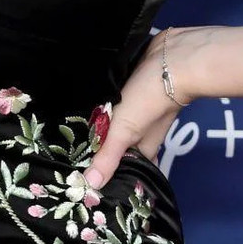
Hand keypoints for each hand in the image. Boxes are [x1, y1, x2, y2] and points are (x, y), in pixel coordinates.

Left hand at [84, 28, 181, 188]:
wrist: (173, 58)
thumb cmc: (151, 99)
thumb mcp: (125, 131)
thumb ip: (108, 156)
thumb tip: (90, 185)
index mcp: (143, 148)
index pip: (126, 168)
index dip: (111, 174)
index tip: (86, 179)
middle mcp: (141, 131)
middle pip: (119, 146)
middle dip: (99, 148)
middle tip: (71, 153)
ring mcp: (137, 109)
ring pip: (115, 123)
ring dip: (99, 124)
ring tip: (69, 130)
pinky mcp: (132, 89)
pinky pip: (114, 102)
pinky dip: (103, 103)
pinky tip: (85, 103)